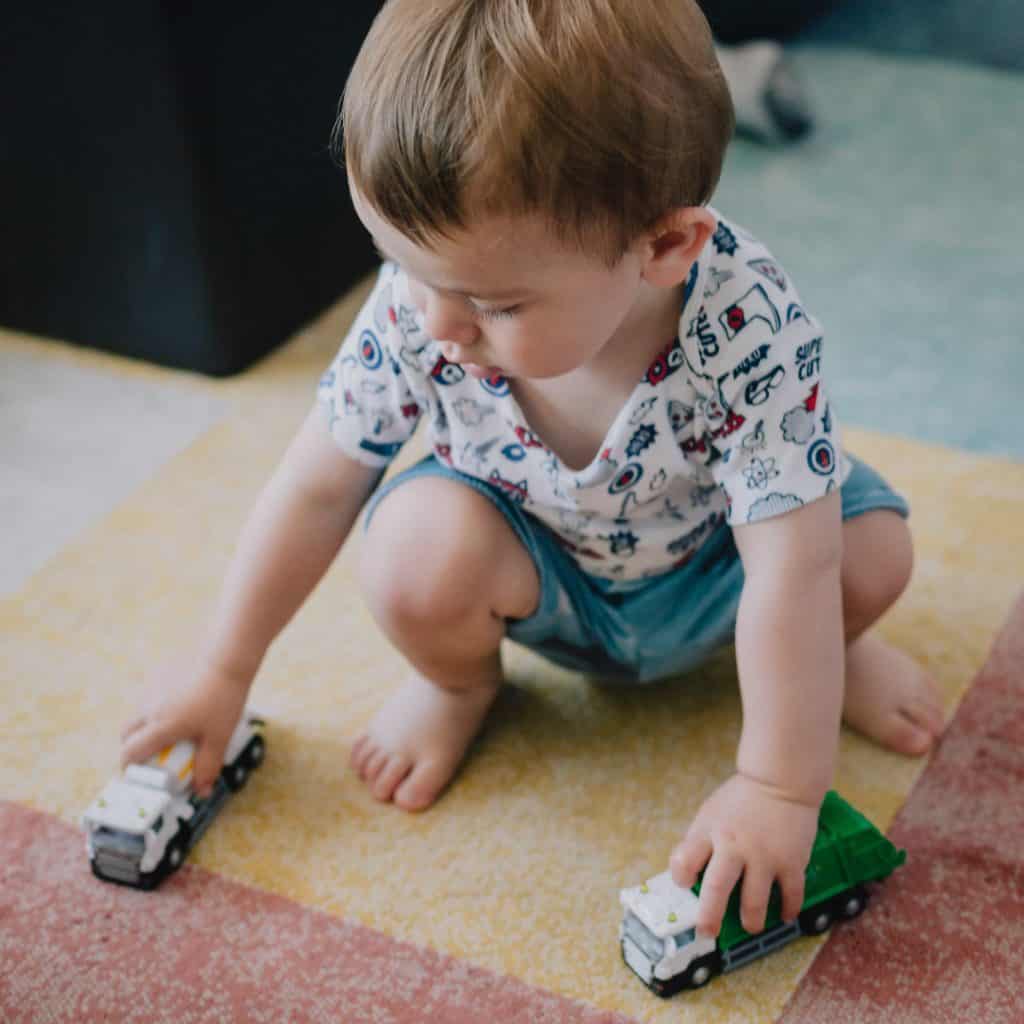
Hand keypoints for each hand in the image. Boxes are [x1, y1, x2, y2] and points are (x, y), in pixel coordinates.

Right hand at [120, 648, 253, 797]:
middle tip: (155, 752)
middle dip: (134, 746)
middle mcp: (149, 708)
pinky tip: (182, 704)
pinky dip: (157, 705)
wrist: (227, 657)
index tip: (140, 773)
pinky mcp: (160, 673)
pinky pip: (150, 695)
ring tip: (173, 728)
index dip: (130, 767)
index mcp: (160, 727)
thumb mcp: (219, 737)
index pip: (130, 753)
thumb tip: (202, 790)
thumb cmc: (223, 697)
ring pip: (139, 713)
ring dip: (146, 725)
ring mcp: (152, 688)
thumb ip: (208, 765)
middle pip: (127, 733)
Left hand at [669, 773, 819, 936]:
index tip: (685, 885)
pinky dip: (788, 910)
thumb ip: (700, 842)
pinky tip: (784, 914)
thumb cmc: (741, 800)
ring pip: (755, 901)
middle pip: (716, 888)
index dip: (681, 877)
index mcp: (710, 831)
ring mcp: (764, 855)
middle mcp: (734, 846)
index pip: (684, 860)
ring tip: (750, 925)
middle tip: (708, 932)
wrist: (780, 780)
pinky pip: (791, 895)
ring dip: (751, 920)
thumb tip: (687, 877)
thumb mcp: (711, 813)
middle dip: (710, 917)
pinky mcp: (791, 861)